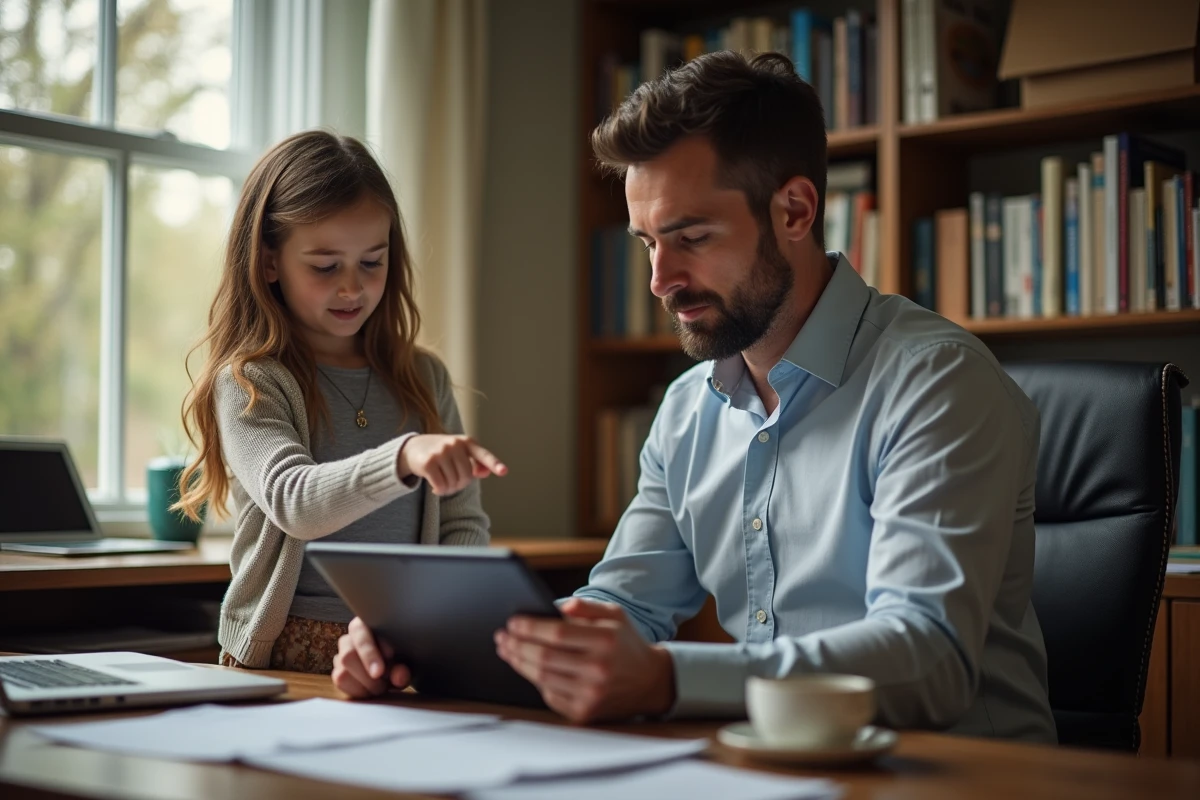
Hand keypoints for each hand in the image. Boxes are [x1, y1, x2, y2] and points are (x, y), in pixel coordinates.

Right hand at [332, 616, 410, 697]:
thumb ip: (403, 669)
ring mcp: (341, 656)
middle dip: (367, 675)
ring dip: (364, 685)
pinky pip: (340, 683)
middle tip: (384, 684)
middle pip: (348, 656)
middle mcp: (350, 638)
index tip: (379, 671)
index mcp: (366, 625)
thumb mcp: (406, 663)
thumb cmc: (401, 658)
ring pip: (343, 672)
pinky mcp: (338, 672)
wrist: (396, 668)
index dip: (370, 654)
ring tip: (381, 687)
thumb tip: (399, 677)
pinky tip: (370, 690)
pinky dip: (357, 691)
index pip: (361, 636)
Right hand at [397, 434, 507, 494]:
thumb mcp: (460, 453)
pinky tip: (435, 487)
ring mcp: (441, 452)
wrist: (412, 447)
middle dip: (460, 484)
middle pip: (467, 477)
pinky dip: (439, 491)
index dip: (494, 464)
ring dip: (449, 489)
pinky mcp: (428, 462)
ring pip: (454, 483)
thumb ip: (476, 463)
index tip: (504, 471)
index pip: (483, 455)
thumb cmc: (442, 453)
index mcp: (467, 442)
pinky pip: (441, 486)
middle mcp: (455, 444)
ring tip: (443, 483)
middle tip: (452, 482)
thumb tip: (486, 473)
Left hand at [495, 598, 675, 722]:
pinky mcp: (585, 713)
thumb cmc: (626, 644)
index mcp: (606, 641)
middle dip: (516, 645)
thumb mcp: (614, 615)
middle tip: (501, 636)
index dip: (530, 628)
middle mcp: (598, 670)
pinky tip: (527, 667)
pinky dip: (534, 680)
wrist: (650, 682)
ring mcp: (591, 695)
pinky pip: (549, 695)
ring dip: (518, 663)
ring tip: (507, 650)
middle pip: (544, 658)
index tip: (512, 622)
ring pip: (541, 678)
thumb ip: (586, 607)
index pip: (557, 634)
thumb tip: (555, 607)